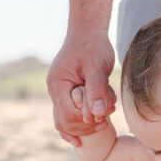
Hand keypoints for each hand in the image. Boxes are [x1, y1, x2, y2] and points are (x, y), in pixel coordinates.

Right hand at [46, 29, 117, 146]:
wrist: (88, 32)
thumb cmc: (93, 46)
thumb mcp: (97, 66)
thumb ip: (97, 89)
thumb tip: (97, 114)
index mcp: (58, 85)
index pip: (68, 116)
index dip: (86, 121)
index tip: (104, 115)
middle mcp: (54, 91)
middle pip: (66, 124)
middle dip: (87, 126)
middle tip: (106, 120)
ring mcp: (58, 94)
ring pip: (65, 123)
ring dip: (85, 126)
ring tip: (104, 120)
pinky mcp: (66, 94)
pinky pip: (67, 116)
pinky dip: (79, 124)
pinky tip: (91, 128)